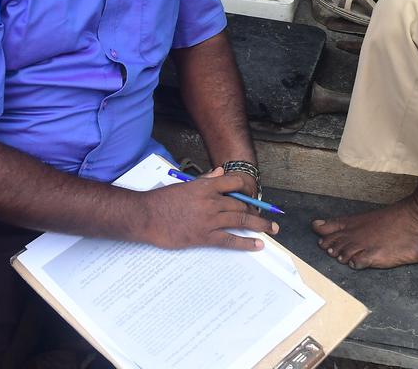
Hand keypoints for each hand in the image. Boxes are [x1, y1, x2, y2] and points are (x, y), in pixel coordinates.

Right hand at [139, 168, 276, 250]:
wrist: (146, 216)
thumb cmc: (162, 200)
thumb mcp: (184, 185)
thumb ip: (205, 180)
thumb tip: (220, 173)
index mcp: (205, 186)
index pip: (233, 183)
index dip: (247, 189)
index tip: (254, 196)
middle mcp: (211, 201)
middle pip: (241, 204)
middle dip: (257, 211)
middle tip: (268, 218)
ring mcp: (209, 219)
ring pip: (240, 220)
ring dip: (259, 225)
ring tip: (271, 229)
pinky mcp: (204, 236)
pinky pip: (230, 239)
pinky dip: (246, 242)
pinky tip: (257, 244)